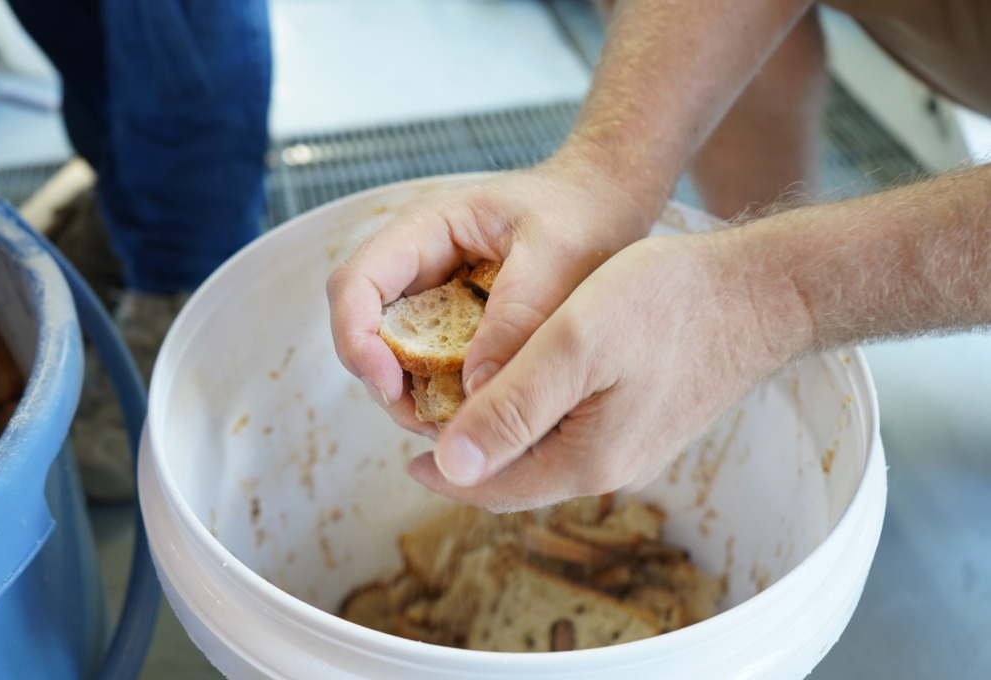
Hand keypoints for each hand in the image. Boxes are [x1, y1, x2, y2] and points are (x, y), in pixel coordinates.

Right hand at [327, 156, 651, 435]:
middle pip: (365, 331)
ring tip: (463, 428)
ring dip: (417, 397)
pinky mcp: (454, 327)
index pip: (353, 285)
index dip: (357, 340)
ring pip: (395, 358)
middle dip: (387, 383)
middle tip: (434, 423)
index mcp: (424, 231)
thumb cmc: (580, 213)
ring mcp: (432, 298)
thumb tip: (476, 390)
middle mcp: (416, 267)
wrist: (607, 205)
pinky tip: (483, 415)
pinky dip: (446, 397)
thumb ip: (516, 319)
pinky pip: (432, 369)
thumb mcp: (555, 256)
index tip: (391, 387)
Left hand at [408, 228, 806, 511]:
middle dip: (471, 456)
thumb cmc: (668, 304)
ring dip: (504, 436)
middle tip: (432, 422)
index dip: (445, 471)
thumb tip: (451, 464)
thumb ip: (509, 406)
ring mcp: (634, 449)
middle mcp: (612, 469)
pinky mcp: (648, 423)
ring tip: (470, 400)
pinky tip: (529, 385)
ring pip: (547, 454)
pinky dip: (540, 419)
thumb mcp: (573, 343)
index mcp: (587, 461)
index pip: (492, 486)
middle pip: (519, 477)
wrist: (761, 292)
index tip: (407, 452)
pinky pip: (577, 435)